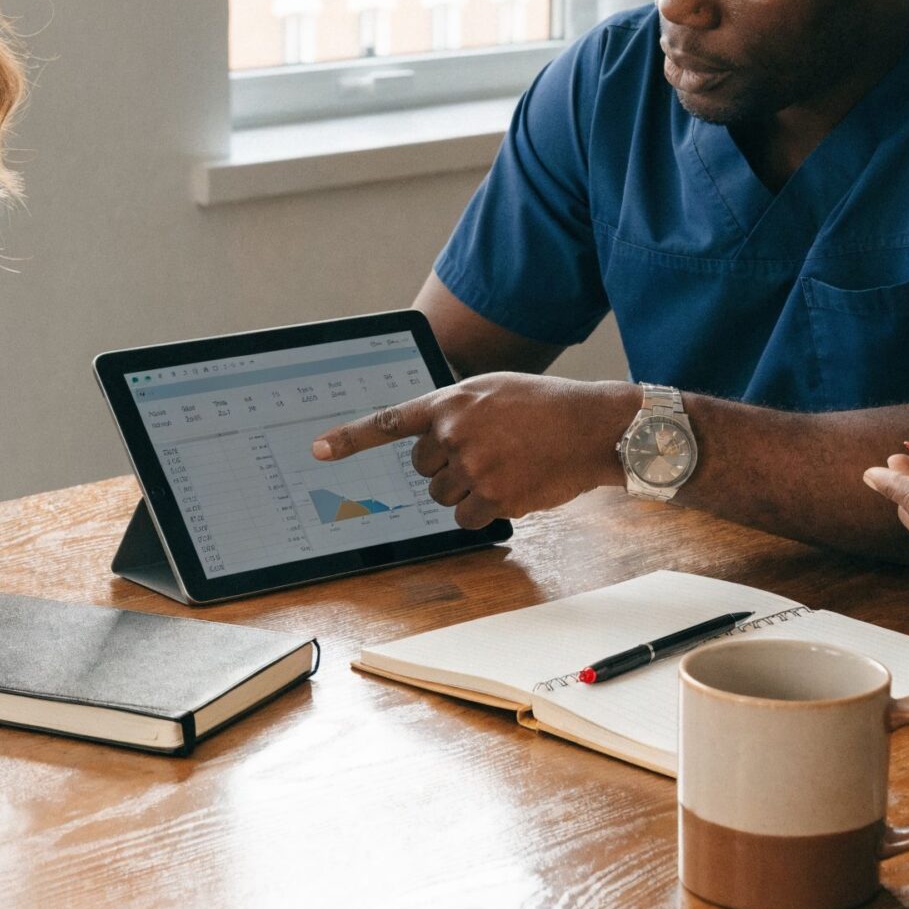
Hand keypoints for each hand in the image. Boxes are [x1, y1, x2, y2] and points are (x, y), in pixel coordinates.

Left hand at [311, 374, 633, 526]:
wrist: (592, 426)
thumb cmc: (545, 407)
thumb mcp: (493, 391)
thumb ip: (455, 409)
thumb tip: (430, 439)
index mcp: (451, 402)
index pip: (389, 422)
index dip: (350, 438)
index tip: (317, 450)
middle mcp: (454, 433)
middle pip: (423, 469)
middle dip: (447, 466)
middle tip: (486, 452)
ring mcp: (473, 467)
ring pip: (442, 496)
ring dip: (466, 489)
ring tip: (504, 466)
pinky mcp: (493, 497)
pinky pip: (465, 518)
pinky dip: (483, 511)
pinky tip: (511, 487)